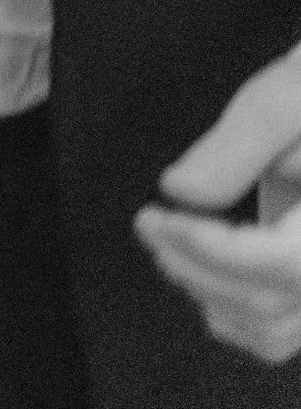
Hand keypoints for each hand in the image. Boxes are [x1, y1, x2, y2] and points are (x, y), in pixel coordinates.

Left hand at [136, 44, 300, 361]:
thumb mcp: (282, 101)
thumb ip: (234, 149)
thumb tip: (178, 190)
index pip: (285, 265)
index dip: (211, 249)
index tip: (154, 217)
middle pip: (272, 303)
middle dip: (195, 268)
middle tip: (149, 225)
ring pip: (274, 330)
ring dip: (209, 296)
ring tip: (170, 246)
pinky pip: (283, 332)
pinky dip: (236, 317)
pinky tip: (201, 276)